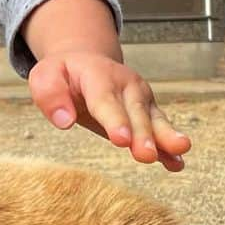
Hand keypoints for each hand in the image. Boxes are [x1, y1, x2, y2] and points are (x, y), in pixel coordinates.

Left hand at [28, 52, 190, 171]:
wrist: (86, 61)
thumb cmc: (64, 74)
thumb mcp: (45, 76)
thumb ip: (50, 95)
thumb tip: (64, 121)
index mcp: (98, 75)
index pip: (105, 100)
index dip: (115, 120)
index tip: (122, 140)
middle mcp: (125, 85)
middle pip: (134, 112)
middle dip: (142, 134)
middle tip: (146, 155)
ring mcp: (140, 98)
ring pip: (153, 119)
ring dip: (165, 137)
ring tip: (179, 151)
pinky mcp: (148, 111)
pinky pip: (160, 128)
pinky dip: (169, 147)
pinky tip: (177, 163)